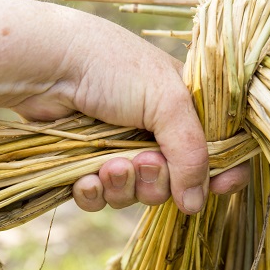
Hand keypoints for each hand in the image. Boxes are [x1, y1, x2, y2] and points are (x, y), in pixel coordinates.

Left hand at [7, 2, 249, 212]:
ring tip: (108, 165)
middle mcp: (155, 131)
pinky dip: (94, 194)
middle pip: (175, 183)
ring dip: (124, 187)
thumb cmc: (112, 68)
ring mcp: (119, 148)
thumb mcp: (167, 101)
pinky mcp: (85, 163)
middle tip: (142, 160)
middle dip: (158, 180)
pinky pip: (100, 199)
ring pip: (136, 195)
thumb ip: (192, 152)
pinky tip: (85, 179)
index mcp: (184, 108)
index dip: (222, 173)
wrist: (46, 64)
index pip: (218, 149)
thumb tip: (198, 205)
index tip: (220, 187)